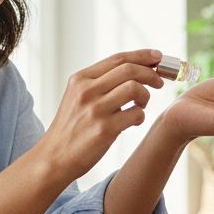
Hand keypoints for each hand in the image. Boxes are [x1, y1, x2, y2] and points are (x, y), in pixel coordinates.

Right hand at [34, 50, 163, 182]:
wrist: (54, 157)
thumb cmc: (72, 127)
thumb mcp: (77, 97)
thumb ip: (100, 82)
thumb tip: (136, 67)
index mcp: (80, 79)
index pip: (117, 59)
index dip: (142, 56)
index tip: (158, 57)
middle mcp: (87, 91)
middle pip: (129, 70)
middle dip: (151, 73)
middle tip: (159, 82)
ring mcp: (95, 110)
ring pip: (135, 88)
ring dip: (146, 96)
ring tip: (141, 105)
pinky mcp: (105, 129)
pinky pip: (136, 114)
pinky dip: (140, 116)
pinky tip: (133, 122)